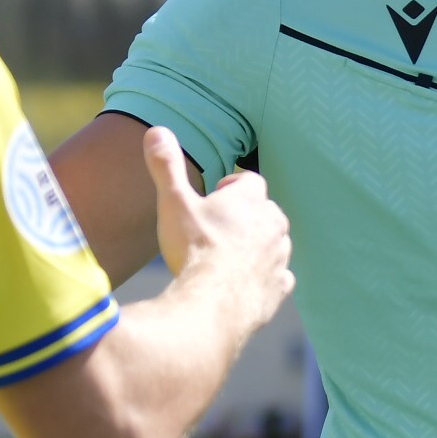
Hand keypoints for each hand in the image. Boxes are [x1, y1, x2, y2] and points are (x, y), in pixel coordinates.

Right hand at [147, 126, 292, 325]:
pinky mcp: (280, 287)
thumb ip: (166, 166)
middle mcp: (274, 225)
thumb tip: (156, 130)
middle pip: (264, 211)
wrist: (210, 306)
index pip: (249, 181)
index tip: (211, 200)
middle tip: (215, 230)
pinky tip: (242, 285)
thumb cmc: (193, 250)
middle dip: (244, 217)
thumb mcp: (173, 203)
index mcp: (251, 199)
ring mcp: (280, 258)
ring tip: (226, 259)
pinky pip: (279, 276)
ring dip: (256, 246)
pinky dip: (264, 277)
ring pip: (274, 243)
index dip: (229, 188)